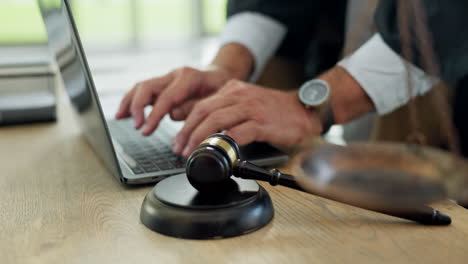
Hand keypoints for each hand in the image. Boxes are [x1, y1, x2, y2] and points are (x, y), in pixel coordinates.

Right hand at [115, 66, 230, 134]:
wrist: (223, 77)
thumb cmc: (221, 91)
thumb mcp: (216, 100)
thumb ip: (194, 108)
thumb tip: (172, 115)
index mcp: (189, 77)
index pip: (166, 97)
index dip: (154, 115)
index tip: (145, 131)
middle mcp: (175, 75)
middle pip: (148, 86)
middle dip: (138, 107)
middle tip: (137, 126)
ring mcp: (167, 78)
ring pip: (142, 86)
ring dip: (130, 103)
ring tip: (120, 117)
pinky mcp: (163, 84)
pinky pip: (143, 91)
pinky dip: (132, 101)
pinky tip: (123, 113)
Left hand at [173, 80, 322, 156]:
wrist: (305, 110)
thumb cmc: (276, 111)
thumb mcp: (247, 103)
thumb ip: (227, 111)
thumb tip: (205, 130)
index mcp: (233, 90)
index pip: (201, 105)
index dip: (186, 124)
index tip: (179, 140)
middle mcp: (239, 96)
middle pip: (204, 112)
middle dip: (187, 132)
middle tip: (179, 149)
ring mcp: (251, 108)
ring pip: (216, 121)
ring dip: (199, 139)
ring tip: (192, 152)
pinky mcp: (262, 122)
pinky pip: (238, 133)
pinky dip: (224, 143)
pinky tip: (217, 152)